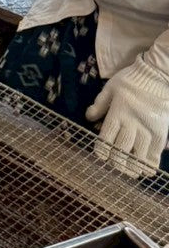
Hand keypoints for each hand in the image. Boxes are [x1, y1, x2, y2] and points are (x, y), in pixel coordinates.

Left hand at [85, 60, 168, 178]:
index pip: (107, 137)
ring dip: (133, 165)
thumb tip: (88, 117)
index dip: (102, 150)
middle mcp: (132, 122)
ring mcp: (148, 127)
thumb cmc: (130, 80)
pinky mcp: (160, 130)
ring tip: (130, 172)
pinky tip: (147, 170)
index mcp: (118, 111)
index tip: (101, 157)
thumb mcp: (110, 87)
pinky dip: (151, 162)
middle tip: (115, 167)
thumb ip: (99, 103)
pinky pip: (156, 150)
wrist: (156, 75)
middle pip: (122, 148)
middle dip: (117, 162)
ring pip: (139, 153)